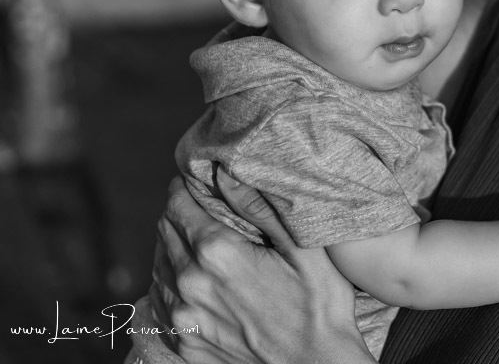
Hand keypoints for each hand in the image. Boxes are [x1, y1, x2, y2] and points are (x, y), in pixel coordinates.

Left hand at [149, 173, 371, 363]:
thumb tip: (225, 174)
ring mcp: (184, 318)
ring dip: (171, 248)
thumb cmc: (319, 304)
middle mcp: (192, 285)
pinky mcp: (185, 344)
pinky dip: (167, 284)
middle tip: (196, 206)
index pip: (179, 207)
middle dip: (177, 214)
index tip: (191, 180)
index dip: (183, 189)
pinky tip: (187, 279)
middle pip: (164, 233)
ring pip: (158, 267)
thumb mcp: (302, 248)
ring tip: (193, 240)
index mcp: (218, 254)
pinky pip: (159, 304)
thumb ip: (259, 208)